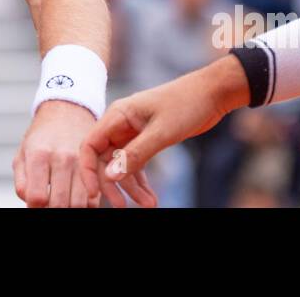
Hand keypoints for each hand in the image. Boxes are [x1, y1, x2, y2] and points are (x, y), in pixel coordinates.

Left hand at [13, 99, 104, 207]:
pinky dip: (85, 204)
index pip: (37, 197)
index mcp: (39, 155)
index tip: (35, 205)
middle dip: (52, 211)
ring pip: (78, 204)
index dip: (34, 208)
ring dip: (69, 208)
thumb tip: (29, 201)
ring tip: (62, 200)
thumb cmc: (42, 136)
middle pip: (59, 204)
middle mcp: (62, 158)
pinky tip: (76, 196)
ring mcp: (82, 162)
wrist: (67, 112)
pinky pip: (94, 197)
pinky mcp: (97, 166)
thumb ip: (21, 180)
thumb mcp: (23, 153)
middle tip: (49, 204)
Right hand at [80, 61, 244, 202]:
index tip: (94, 193)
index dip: (88, 170)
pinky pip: (136, 164)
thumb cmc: (186, 104)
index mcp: (118, 115)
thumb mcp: (161, 132)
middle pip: (104, 159)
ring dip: (131, 186)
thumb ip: (135, 154)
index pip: (90, 145)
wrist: (211, 94)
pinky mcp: (146, 139)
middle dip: (112, 183)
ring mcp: (133, 132)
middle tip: (122, 206)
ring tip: (149, 204)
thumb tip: (110, 175)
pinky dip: (141, 181)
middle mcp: (120, 124)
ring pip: (122, 165)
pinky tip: (150, 197)